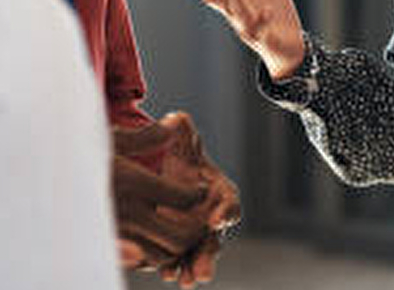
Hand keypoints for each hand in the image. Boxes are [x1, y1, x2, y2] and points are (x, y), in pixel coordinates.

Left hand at [116, 113, 241, 286]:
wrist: (164, 170)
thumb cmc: (179, 154)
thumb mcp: (180, 138)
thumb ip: (180, 128)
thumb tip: (175, 119)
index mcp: (219, 189)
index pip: (229, 201)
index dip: (226, 210)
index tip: (217, 219)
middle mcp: (212, 214)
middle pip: (216, 237)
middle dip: (210, 253)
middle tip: (203, 270)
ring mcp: (197, 232)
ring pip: (201, 254)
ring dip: (195, 267)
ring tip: (187, 279)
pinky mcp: (181, 242)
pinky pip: (183, 259)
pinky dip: (178, 268)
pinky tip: (169, 275)